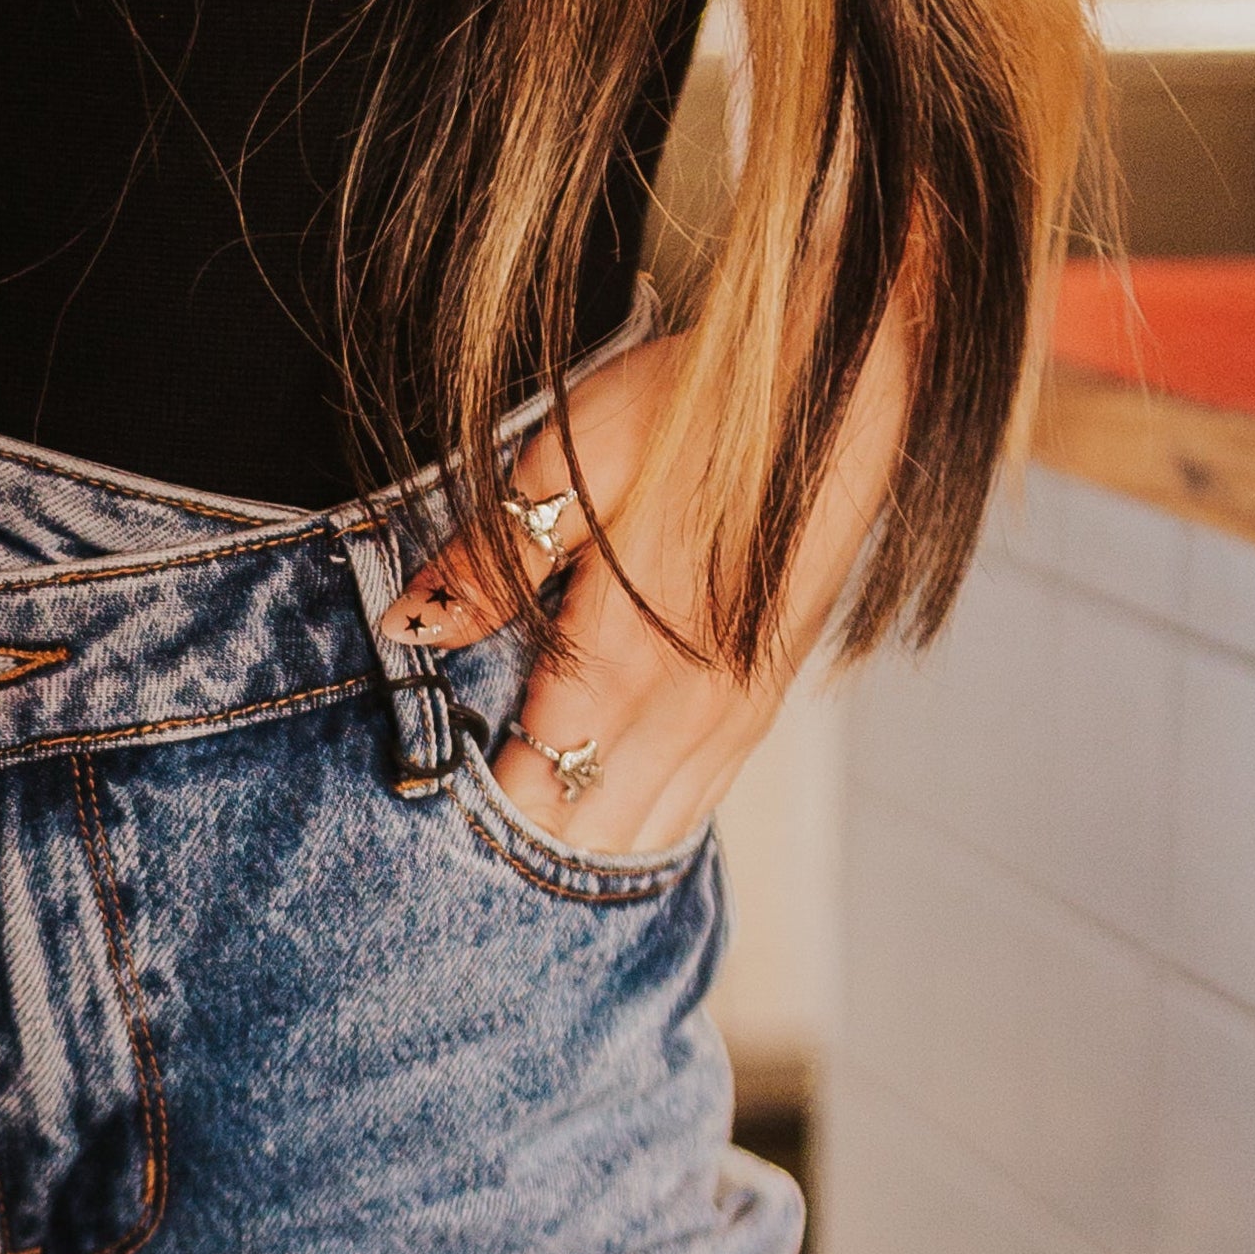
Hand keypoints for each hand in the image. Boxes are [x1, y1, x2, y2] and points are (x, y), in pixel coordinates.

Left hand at [382, 315, 911, 858]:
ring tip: (531, 863)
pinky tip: (616, 832)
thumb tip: (408, 628)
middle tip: (467, 861)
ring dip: (588, 850)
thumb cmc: (697, 406)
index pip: (532, 788)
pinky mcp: (764, 702)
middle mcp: (681, 710)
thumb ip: (491, 559)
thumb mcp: (568, 456)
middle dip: (528, 851)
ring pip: (647, 831)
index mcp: (618, 660)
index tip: (431, 825)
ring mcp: (731, 715)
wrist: (846, 390)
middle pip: (587, 831)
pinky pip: (698, 801)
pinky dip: (648, 826)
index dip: (480, 818)